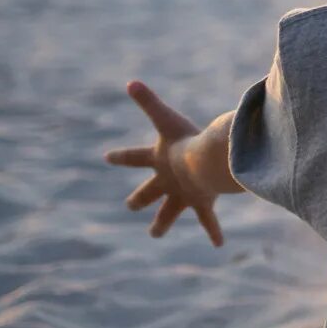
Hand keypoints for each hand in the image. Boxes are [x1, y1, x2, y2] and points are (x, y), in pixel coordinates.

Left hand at [104, 81, 224, 245]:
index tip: (107, 157)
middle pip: (146, 194)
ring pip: (168, 214)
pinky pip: (208, 221)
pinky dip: (214, 232)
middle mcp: (166, 181)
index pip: (133, 157)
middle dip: (139, 200)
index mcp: (157, 160)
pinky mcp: (201, 203)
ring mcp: (182, 195)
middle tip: (131, 205)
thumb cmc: (184, 139)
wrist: (201, 163)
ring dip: (161, 224)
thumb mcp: (165, 118)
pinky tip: (219, 245)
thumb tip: (130, 82)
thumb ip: (148, 101)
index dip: (120, 156)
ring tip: (155, 233)